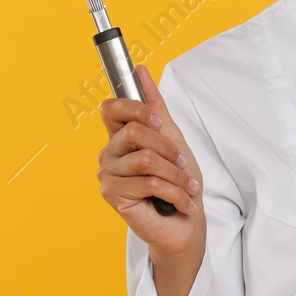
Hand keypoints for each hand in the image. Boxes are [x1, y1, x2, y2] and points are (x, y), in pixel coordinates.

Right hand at [97, 64, 206, 263]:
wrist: (185, 225)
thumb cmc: (179, 184)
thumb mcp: (173, 140)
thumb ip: (156, 107)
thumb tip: (140, 70)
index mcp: (119, 137)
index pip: (112, 108)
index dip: (136, 108)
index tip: (158, 122)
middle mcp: (108, 153)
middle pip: (135, 131)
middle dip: (169, 149)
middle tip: (183, 165)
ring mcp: (107, 174)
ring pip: (146, 159)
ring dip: (177, 175)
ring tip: (188, 187)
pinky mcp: (112, 195)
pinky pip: (149, 182)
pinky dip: (175, 192)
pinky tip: (183, 203)